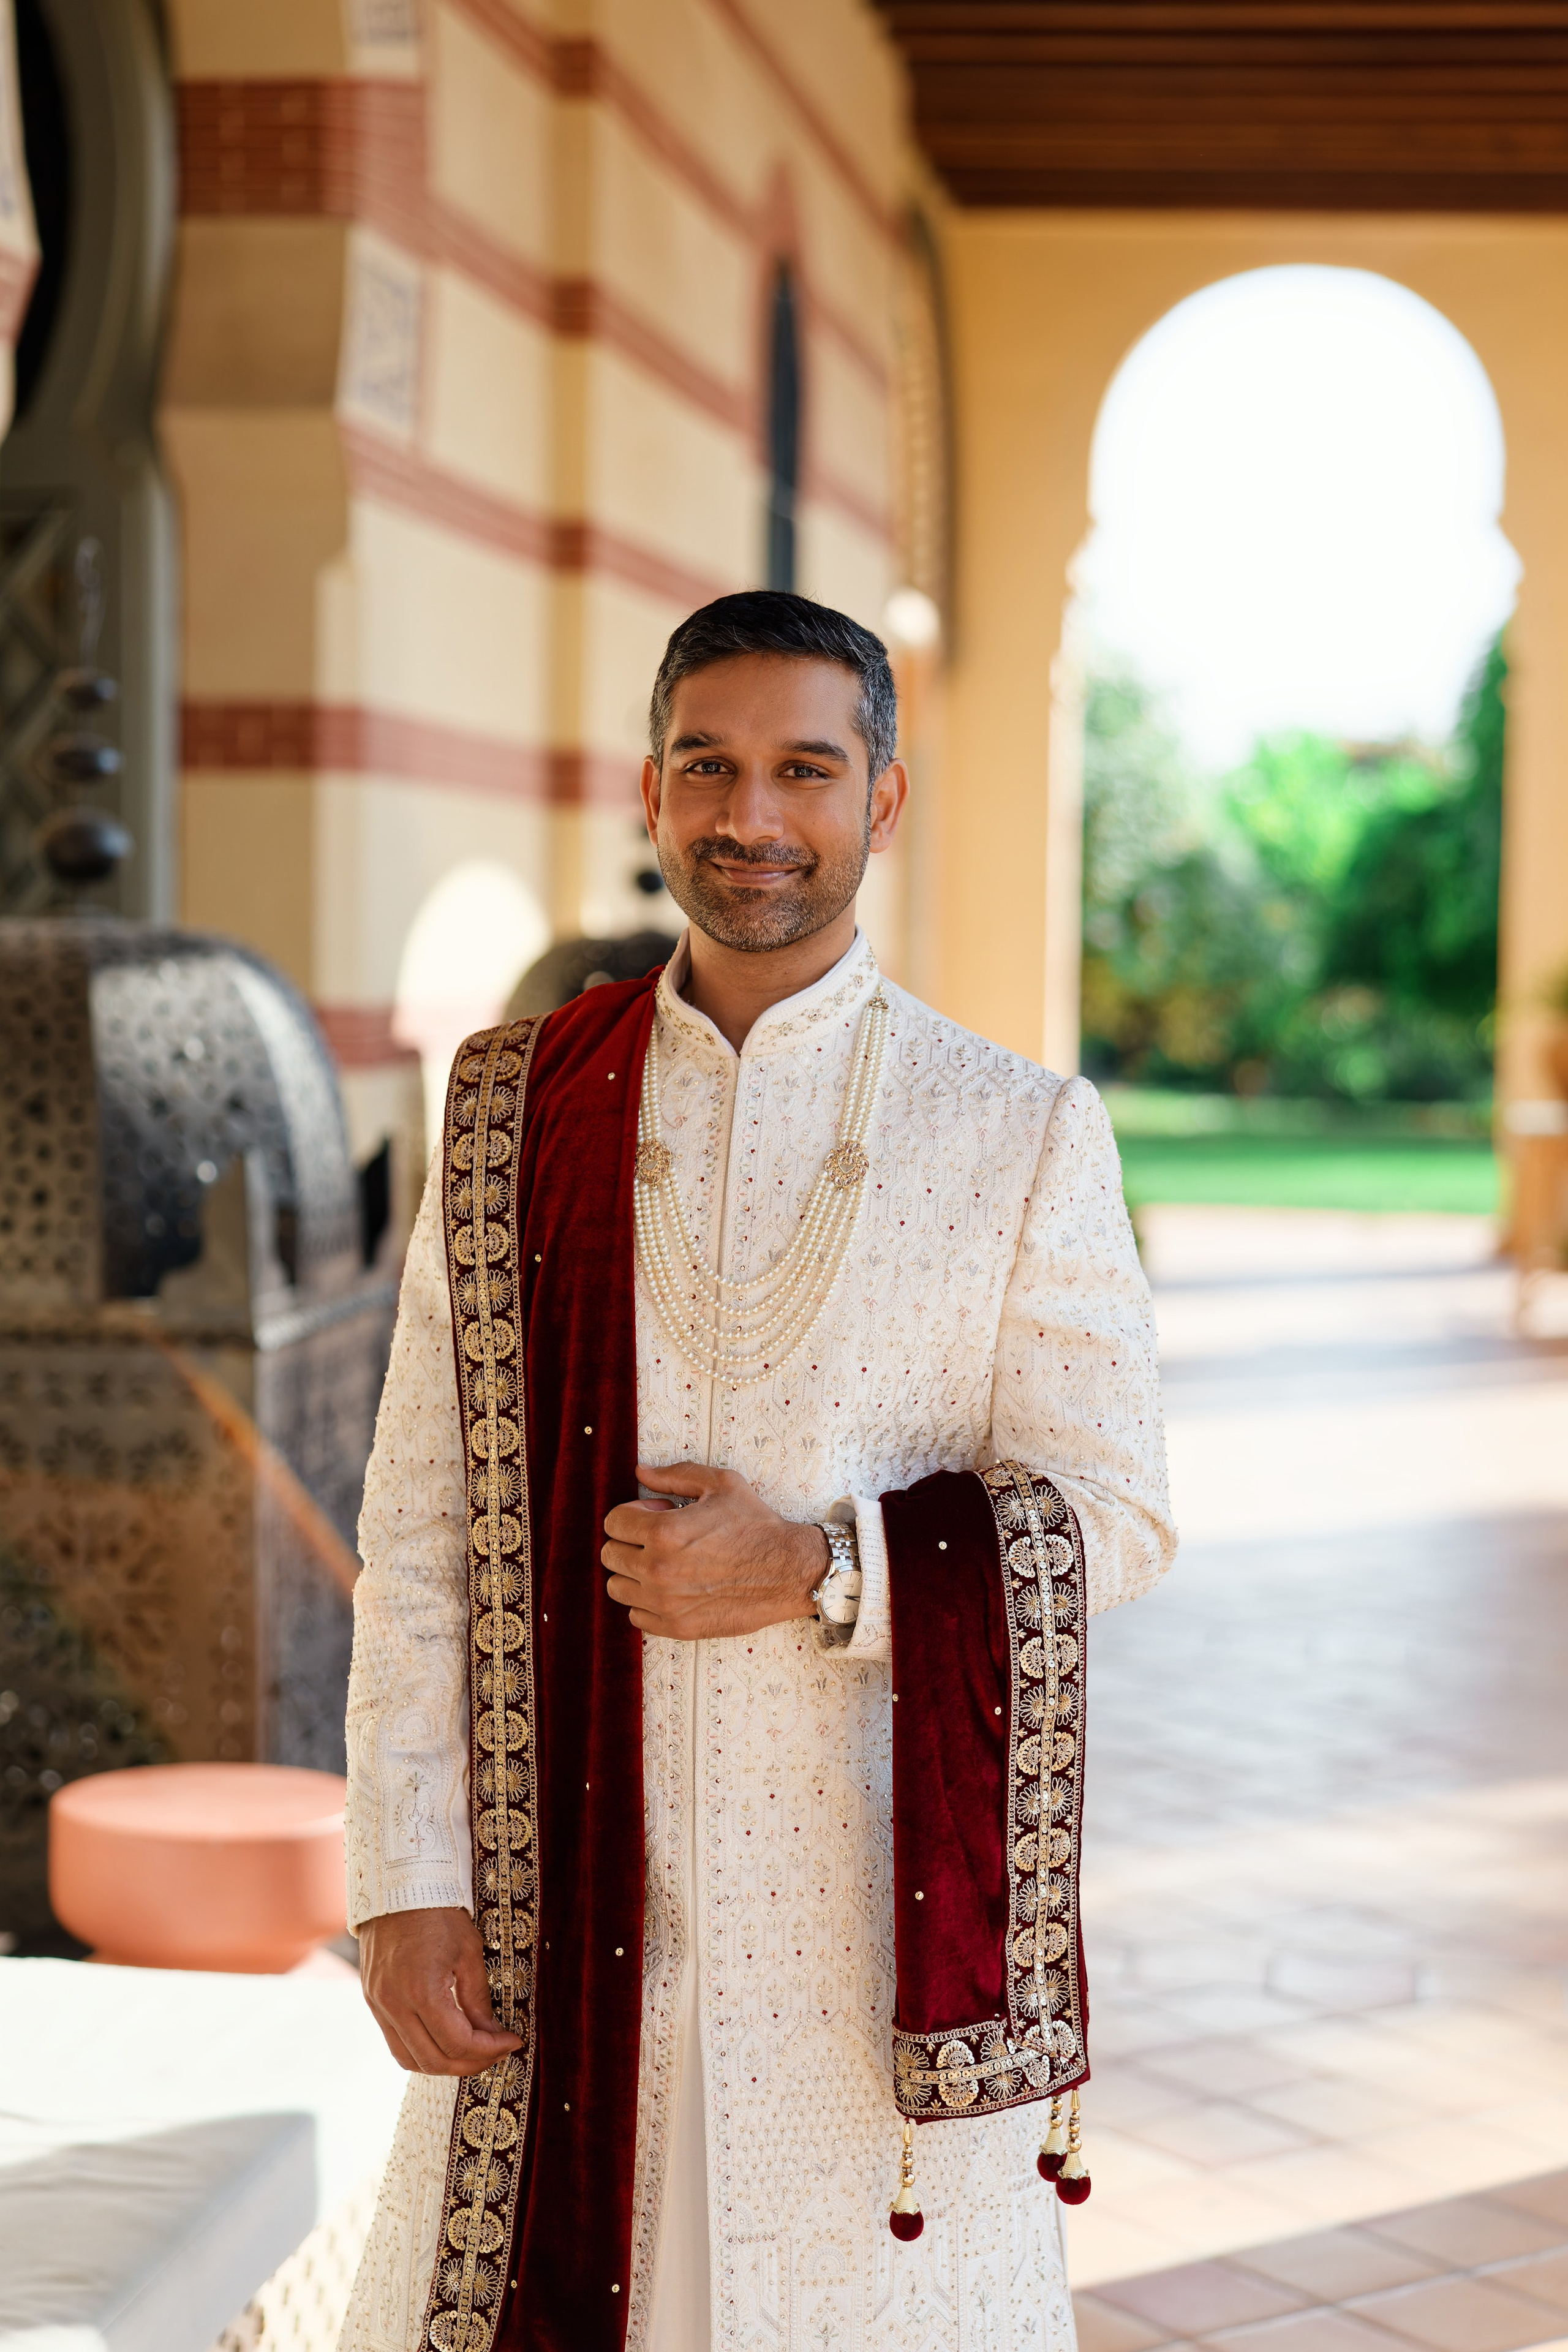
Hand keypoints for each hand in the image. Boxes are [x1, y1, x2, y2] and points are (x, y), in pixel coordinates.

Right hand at [357, 1905, 522, 2075]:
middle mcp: (394, 2004)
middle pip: (434, 2060)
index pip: (458, 2043)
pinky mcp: (372, 2001)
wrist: (398, 1887)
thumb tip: (492, 2036)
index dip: (489, 2050)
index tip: (511, 2042)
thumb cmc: (439, 1914)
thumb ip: (478, 2000)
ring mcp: (379, 2005)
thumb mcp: (468, 1953)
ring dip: (444, 2064)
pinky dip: (421, 2051)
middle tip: (496, 2053)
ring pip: (410, 2059)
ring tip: (472, 2053)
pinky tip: (444, 2042)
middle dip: (470, 2063)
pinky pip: (395, 2042)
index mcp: (421, 1990)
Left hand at [602, 1462, 827, 1639]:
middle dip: (630, 1542)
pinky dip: (646, 1602)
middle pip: (610, 1555)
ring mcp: (665, 1603)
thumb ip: (675, 1476)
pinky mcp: (676, 1627)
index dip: (632, 1514)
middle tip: (660, 1539)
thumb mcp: (721, 1484)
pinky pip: (635, 1615)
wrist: (789, 1570)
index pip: (613, 1522)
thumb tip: (640, 1472)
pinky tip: (672, 1588)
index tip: (654, 1515)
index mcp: (664, 1532)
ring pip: (617, 1587)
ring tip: (664, 1564)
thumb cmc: (756, 1525)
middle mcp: (658, 1570)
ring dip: (634, 1573)